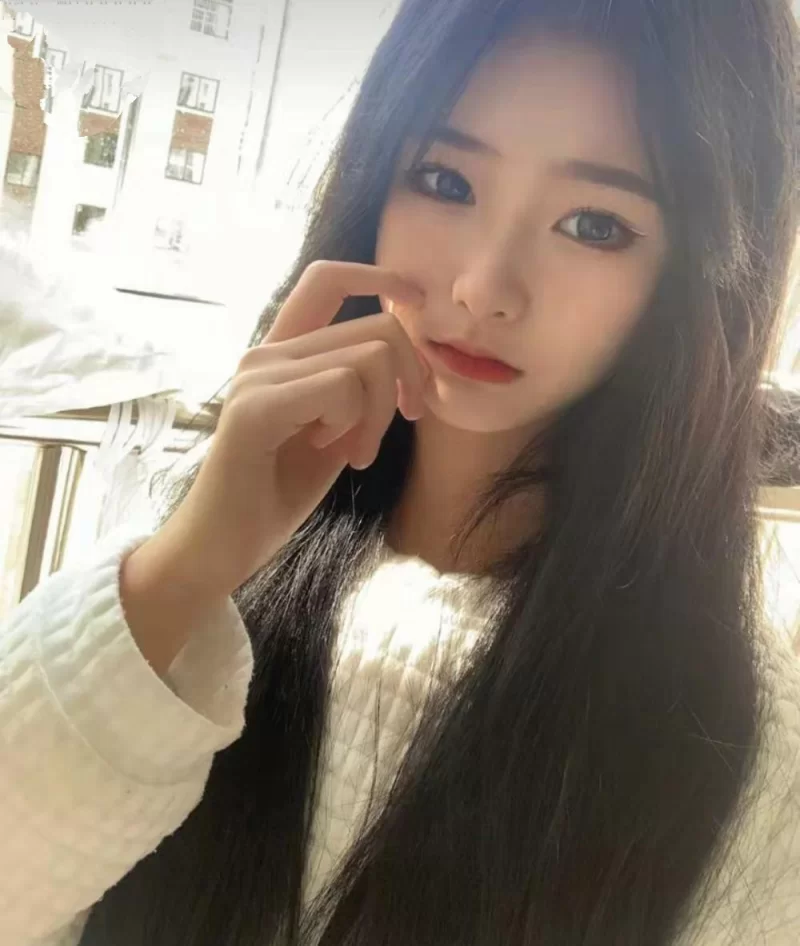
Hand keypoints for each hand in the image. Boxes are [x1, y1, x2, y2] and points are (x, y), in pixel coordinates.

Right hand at [144, 260, 427, 600]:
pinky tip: (332, 453)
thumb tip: (409, 356)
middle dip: (408, 380)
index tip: (417, 302)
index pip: (328, 279)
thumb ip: (360, 389)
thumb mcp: (336, 429)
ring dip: (380, 415)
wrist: (223, 545)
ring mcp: (258, 376)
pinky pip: (342, 388)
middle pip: (377, 326)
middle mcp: (267, 352)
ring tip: (355, 454)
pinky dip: (354, 425)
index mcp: (283, 352)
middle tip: (395, 426)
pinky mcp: (256, 408)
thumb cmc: (276, 491)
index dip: (379, 277)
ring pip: (369, 358)